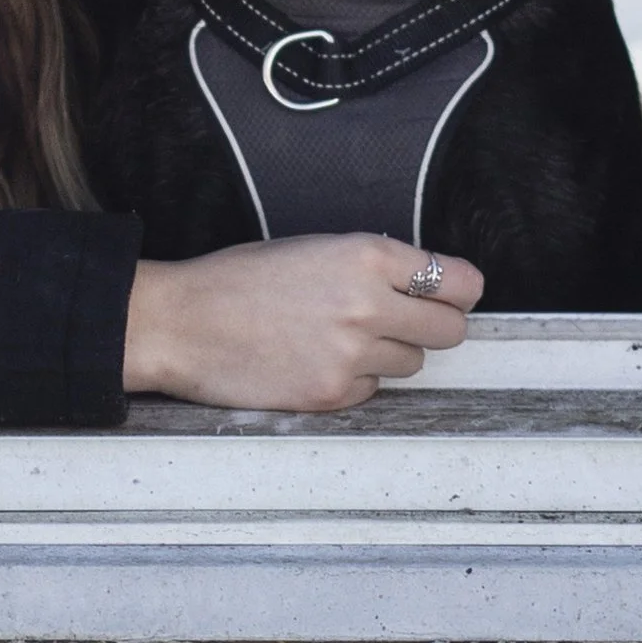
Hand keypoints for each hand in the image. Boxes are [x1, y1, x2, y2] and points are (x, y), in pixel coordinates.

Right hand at [121, 235, 483, 412]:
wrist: (182, 323)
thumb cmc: (239, 279)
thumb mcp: (313, 247)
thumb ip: (372, 265)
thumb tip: (427, 285)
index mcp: (365, 255)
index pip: (458, 281)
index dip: (460, 290)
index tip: (455, 294)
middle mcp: (367, 304)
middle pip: (450, 330)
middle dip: (434, 325)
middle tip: (407, 321)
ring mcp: (352, 355)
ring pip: (412, 363)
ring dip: (388, 354)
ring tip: (339, 338)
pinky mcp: (333, 394)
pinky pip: (373, 391)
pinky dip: (354, 380)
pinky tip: (314, 361)